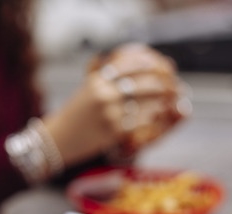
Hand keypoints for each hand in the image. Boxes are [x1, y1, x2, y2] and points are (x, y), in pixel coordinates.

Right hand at [44, 43, 188, 166]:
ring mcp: (109, 113)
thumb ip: (97, 74)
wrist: (57, 140)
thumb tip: (106, 54)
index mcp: (97, 81)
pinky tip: (159, 116)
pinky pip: (141, 122)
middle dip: (162, 84)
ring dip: (161, 102)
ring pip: (145, 103)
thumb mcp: (83, 90)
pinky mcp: (113, 131)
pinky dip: (153, 118)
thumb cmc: (73, 115)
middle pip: (142, 84)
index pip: (129, 66)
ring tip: (170, 100)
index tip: (160, 65)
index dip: (148, 64)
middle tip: (173, 85)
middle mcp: (104, 95)